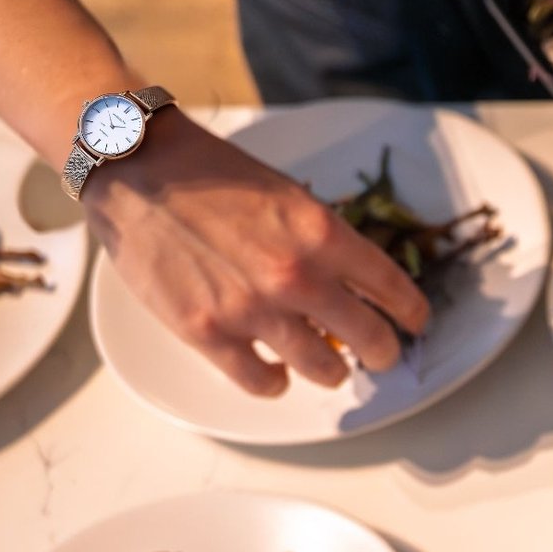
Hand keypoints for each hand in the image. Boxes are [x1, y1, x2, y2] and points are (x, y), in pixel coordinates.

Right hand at [80, 111, 428, 395]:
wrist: (138, 168)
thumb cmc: (213, 174)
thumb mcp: (288, 196)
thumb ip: (322, 241)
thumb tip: (351, 283)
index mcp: (322, 234)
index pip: (393, 289)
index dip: (412, 314)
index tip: (414, 323)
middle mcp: (296, 276)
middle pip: (371, 340)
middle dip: (383, 352)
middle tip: (380, 355)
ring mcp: (252, 309)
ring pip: (324, 372)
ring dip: (331, 372)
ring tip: (325, 365)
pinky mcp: (208, 333)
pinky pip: (264, 382)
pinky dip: (275, 382)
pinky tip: (274, 371)